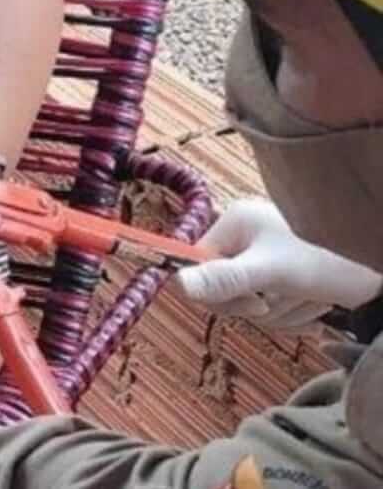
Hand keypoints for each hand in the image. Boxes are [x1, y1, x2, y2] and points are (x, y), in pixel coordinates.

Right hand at [177, 199, 382, 329]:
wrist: (382, 264)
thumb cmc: (329, 260)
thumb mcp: (273, 272)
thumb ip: (224, 279)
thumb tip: (176, 285)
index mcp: (234, 223)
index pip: (199, 267)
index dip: (222, 294)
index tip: (256, 303)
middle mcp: (246, 237)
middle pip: (225, 291)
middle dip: (261, 307)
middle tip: (287, 299)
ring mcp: (267, 258)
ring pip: (251, 305)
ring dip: (284, 313)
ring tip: (312, 298)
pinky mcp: (286, 278)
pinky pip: (272, 309)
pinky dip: (295, 315)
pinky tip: (317, 304)